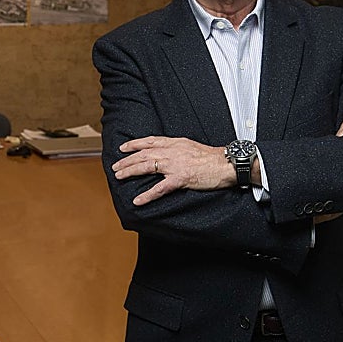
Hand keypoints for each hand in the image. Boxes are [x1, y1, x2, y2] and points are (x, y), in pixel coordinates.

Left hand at [112, 136, 230, 205]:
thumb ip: (177, 148)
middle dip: (127, 160)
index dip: (134, 144)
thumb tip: (166, 152)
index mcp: (175, 143)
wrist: (226, 164)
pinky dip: (147, 195)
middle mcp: (172, 152)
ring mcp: (175, 165)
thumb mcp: (191, 146)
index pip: (150, 141)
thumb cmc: (212, 157)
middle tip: (116, 166)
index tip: (123, 148)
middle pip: (143, 154)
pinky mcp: (180, 179)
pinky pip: (159, 188)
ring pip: (146, 166)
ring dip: (130, 171)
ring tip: (119, 177)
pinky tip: (138, 200)